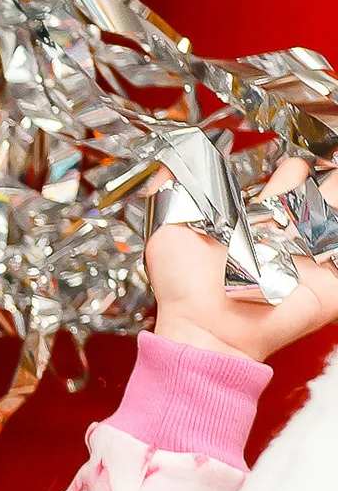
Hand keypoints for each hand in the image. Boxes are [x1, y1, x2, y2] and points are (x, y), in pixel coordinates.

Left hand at [148, 160, 337, 361]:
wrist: (206, 330)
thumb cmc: (183, 289)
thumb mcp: (168, 231)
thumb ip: (170, 193)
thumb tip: (170, 160)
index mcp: (251, 231)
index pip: (280, 195)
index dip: (290, 176)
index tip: (296, 161)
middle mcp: (281, 244)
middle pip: (315, 205)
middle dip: (327, 183)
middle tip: (333, 162)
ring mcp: (308, 264)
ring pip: (333, 223)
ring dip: (337, 200)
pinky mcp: (329, 286)